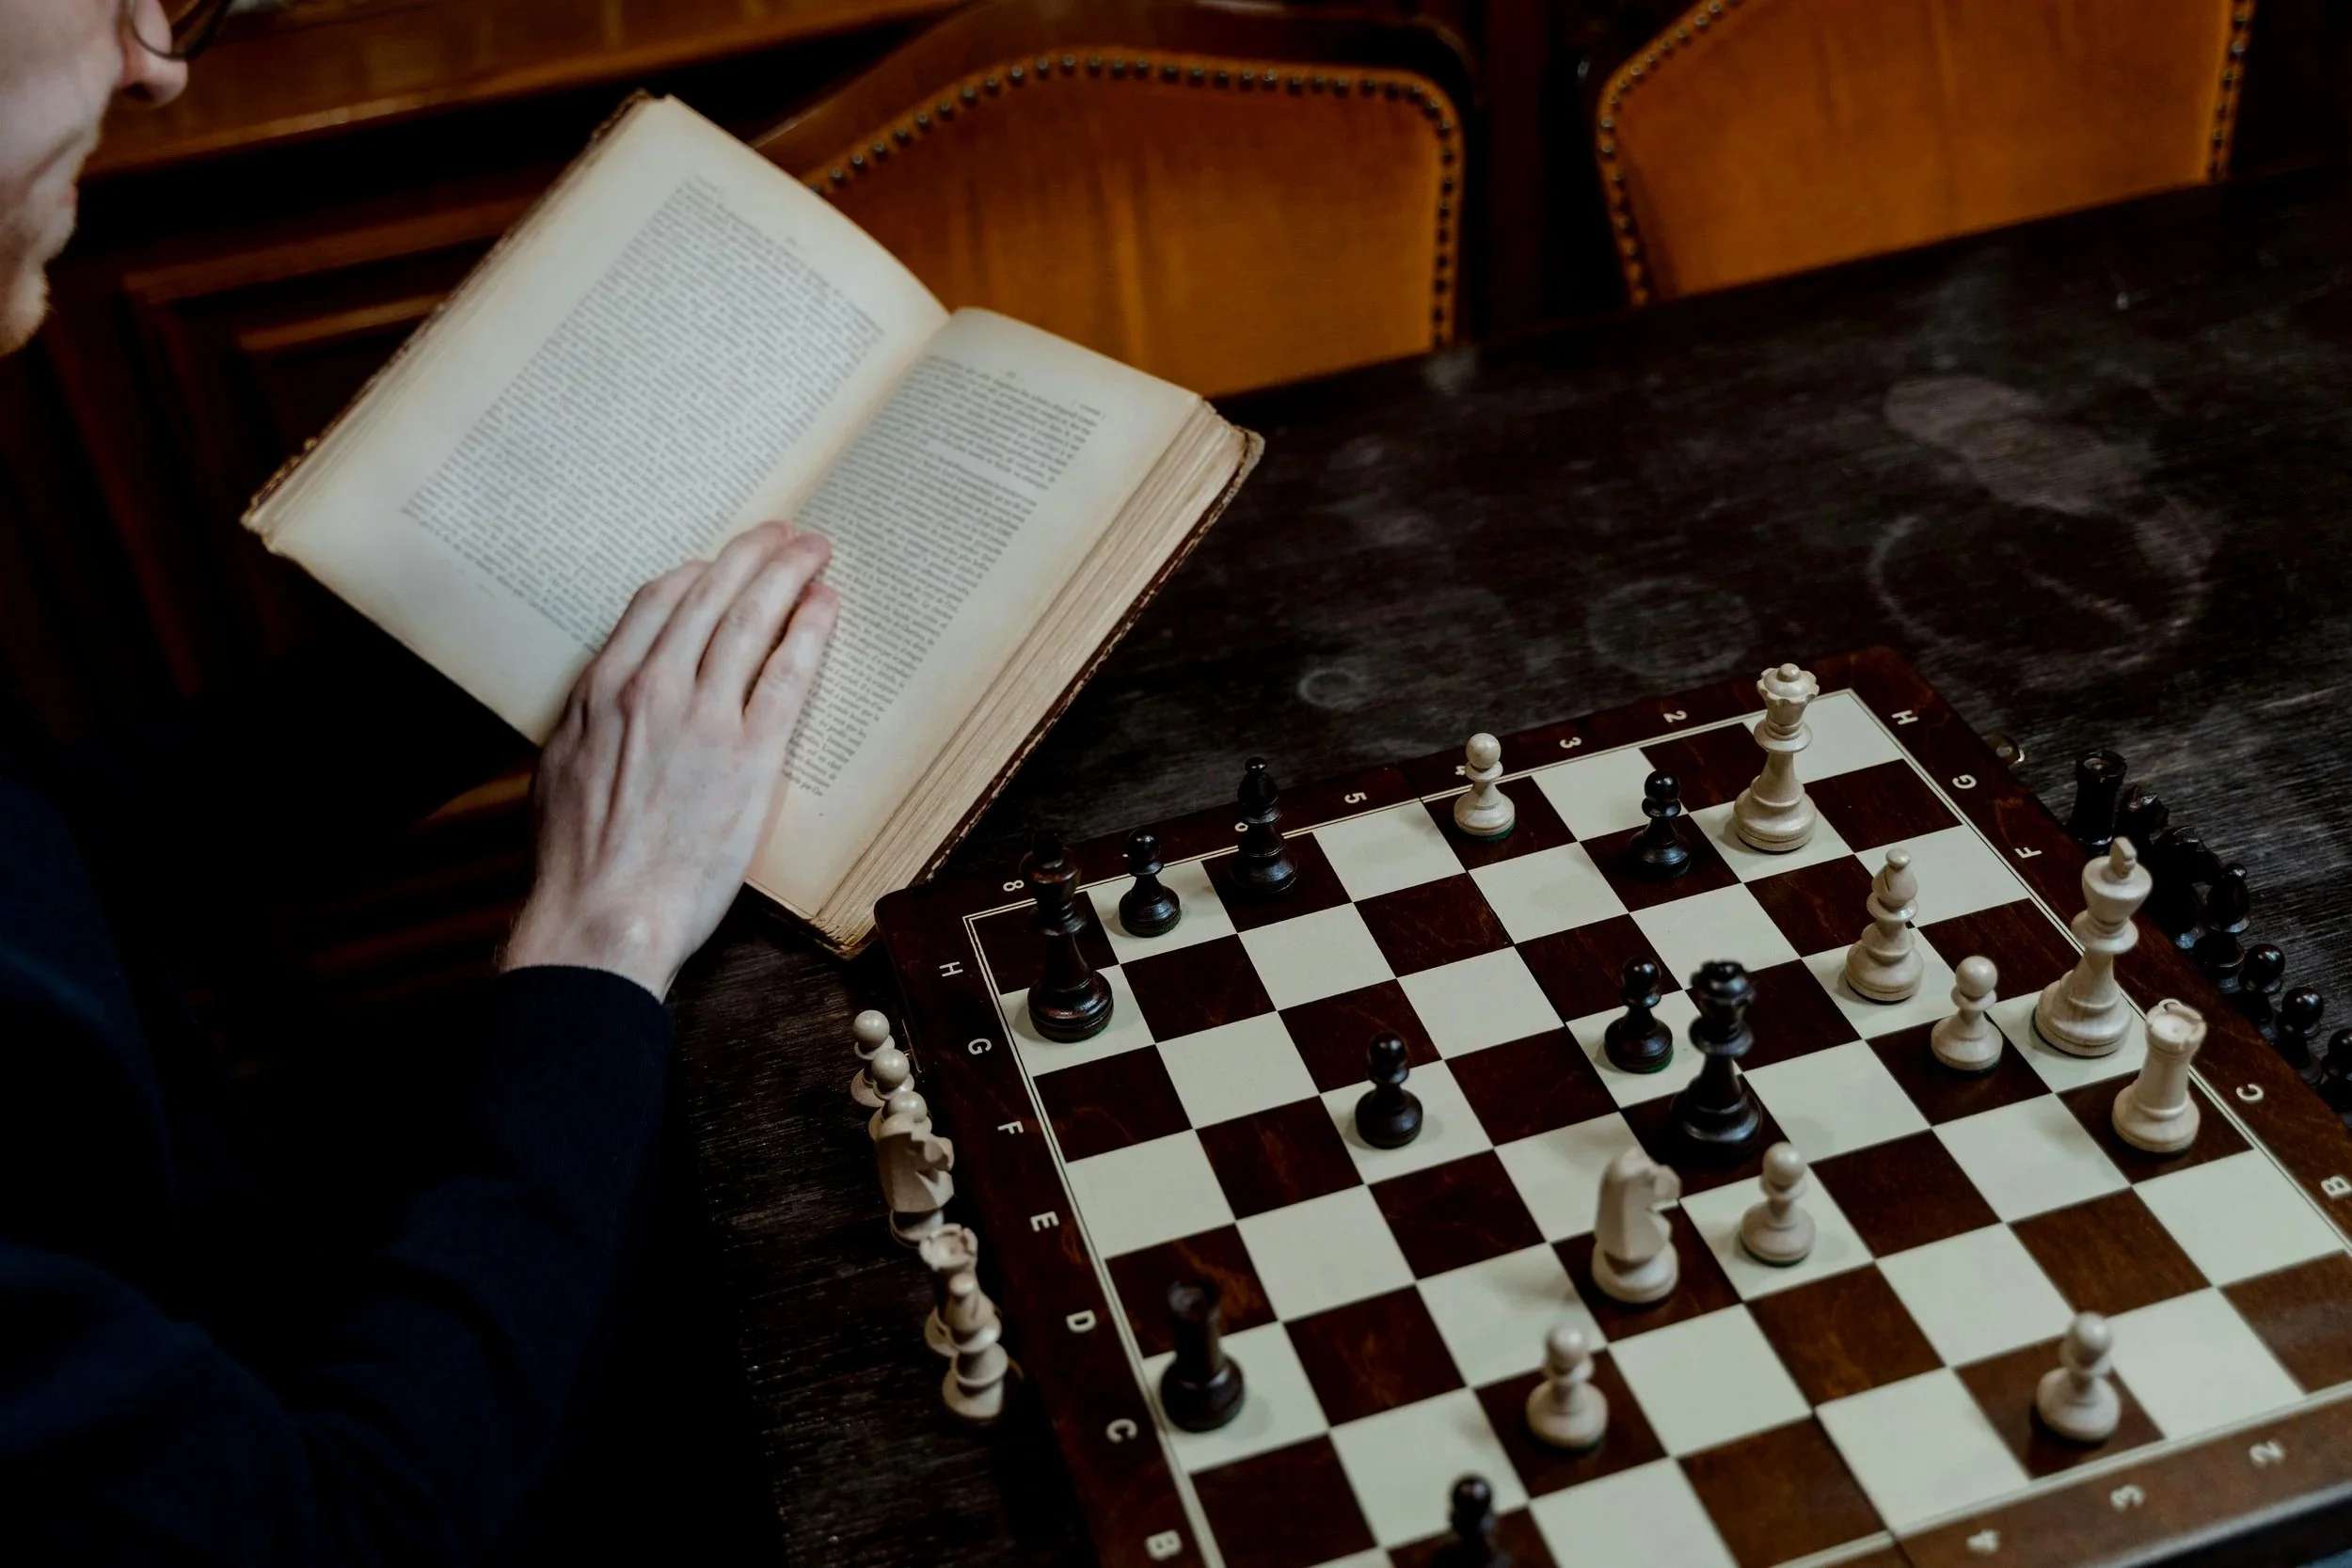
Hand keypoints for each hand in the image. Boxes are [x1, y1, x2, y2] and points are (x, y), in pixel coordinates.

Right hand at [502, 520, 837, 996]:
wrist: (602, 915)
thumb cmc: (575, 860)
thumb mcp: (559, 769)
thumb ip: (588, 722)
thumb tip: (605, 704)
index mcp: (604, 687)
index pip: (659, 602)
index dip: (698, 574)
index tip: (721, 563)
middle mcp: (654, 688)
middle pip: (712, 596)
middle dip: (753, 555)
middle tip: (784, 534)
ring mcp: (705, 717)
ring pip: (752, 620)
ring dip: (788, 575)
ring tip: (814, 552)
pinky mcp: (750, 755)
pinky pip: (789, 674)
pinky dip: (810, 631)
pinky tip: (825, 607)